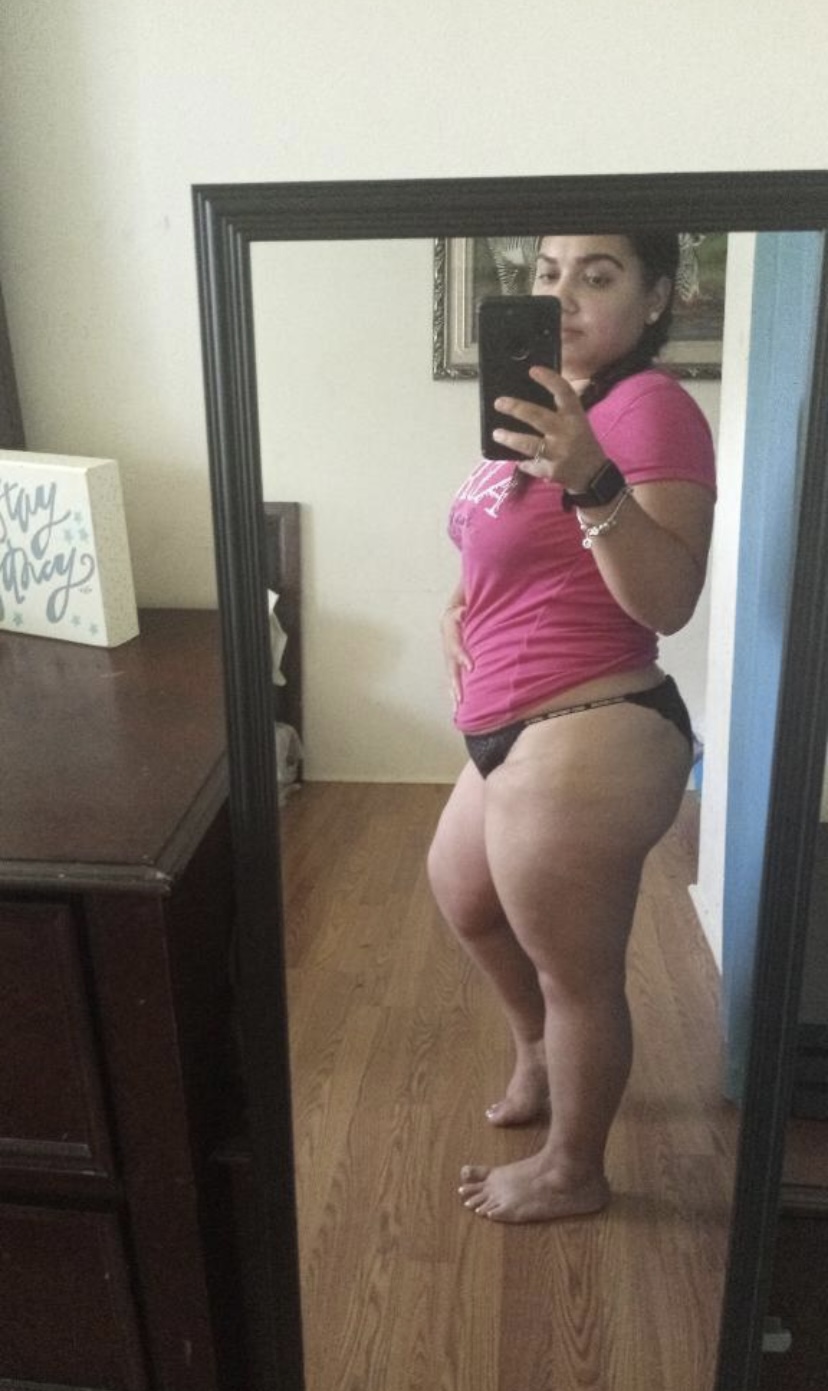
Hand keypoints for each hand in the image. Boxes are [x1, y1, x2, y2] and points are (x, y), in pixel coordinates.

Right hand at [441, 605, 472, 707]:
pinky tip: (457, 708)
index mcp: (450, 631)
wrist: (451, 615)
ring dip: (454, 693)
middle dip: (456, 684)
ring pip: (451, 677)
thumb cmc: (461, 610)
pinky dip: (455, 693)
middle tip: (460, 699)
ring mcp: (449, 657)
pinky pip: (454, 679)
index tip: (471, 668)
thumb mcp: (462, 604)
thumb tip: (462, 612)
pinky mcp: (453, 664)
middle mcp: (448, 648)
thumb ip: (462, 610)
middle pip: (451, 668)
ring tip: (457, 710)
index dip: (462, 657)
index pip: (455, 646)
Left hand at [493, 368, 604, 490]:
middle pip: (538, 416)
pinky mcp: (552, 471)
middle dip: (516, 408)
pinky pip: (530, 465)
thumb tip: (525, 403)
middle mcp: (568, 432)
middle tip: (499, 402)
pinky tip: (518, 460)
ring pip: (529, 444)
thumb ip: (558, 413)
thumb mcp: (576, 423)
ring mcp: (559, 453)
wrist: (594, 475)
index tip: (533, 370)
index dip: (549, 379)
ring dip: (510, 438)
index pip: (564, 392)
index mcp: (575, 416)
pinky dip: (523, 462)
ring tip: (496, 433)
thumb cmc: (581, 443)